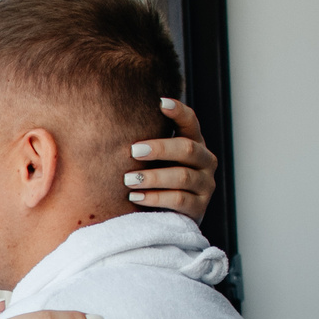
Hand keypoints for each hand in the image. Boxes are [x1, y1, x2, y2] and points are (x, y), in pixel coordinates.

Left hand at [125, 97, 217, 219]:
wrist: (167, 216)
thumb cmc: (154, 180)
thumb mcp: (153, 160)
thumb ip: (145, 143)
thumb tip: (112, 122)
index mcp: (195, 144)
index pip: (191, 122)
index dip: (179, 112)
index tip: (161, 102)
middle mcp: (206, 162)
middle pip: (187, 149)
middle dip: (160, 149)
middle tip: (133, 151)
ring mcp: (205, 185)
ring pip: (182, 176)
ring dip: (152, 177)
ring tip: (128, 179)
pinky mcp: (199, 208)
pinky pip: (178, 200)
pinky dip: (155, 197)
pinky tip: (135, 196)